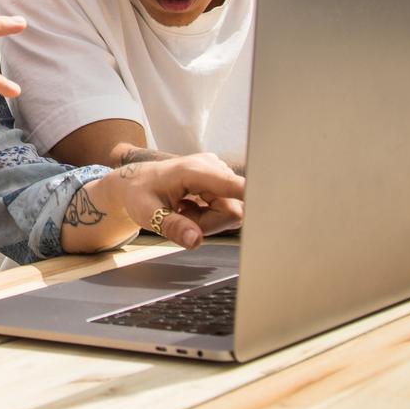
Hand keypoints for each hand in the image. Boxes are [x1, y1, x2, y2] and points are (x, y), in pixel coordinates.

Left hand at [89, 152, 245, 249]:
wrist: (133, 183)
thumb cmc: (138, 195)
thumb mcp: (147, 214)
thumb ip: (172, 226)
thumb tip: (195, 241)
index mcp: (195, 170)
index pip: (236, 186)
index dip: (256, 196)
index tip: (276, 202)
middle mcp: (212, 167)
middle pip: (233, 211)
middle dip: (209, 223)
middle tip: (181, 217)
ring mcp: (218, 173)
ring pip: (230, 212)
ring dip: (207, 220)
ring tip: (183, 210)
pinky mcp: (221, 181)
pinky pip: (226, 209)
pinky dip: (208, 216)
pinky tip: (190, 207)